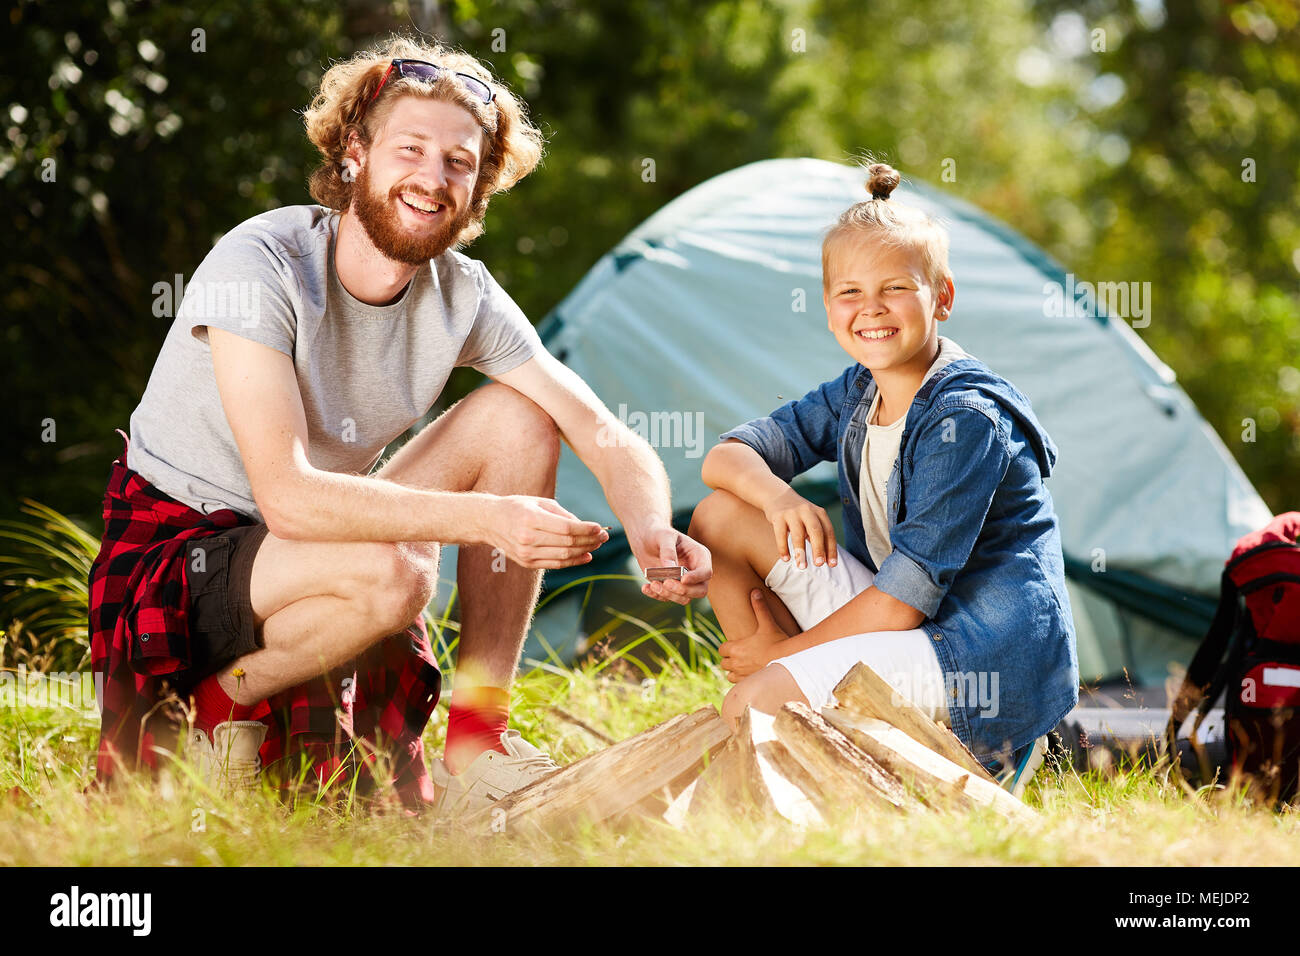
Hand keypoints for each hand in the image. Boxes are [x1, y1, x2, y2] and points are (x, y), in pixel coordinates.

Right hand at [480, 495, 608, 568]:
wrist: (489, 522)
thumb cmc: (518, 507)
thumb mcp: (539, 502)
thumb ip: (563, 514)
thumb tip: (585, 527)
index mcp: (531, 519)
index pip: (566, 529)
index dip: (586, 530)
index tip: (599, 527)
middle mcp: (528, 539)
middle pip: (567, 543)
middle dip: (590, 540)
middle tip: (604, 536)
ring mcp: (527, 554)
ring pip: (564, 556)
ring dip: (585, 551)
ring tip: (598, 545)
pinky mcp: (527, 563)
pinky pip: (555, 564)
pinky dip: (573, 561)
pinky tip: (586, 556)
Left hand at [634, 526, 711, 605]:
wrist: (646, 540)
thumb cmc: (658, 534)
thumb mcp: (664, 536)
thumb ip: (668, 551)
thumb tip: (671, 568)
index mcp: (700, 556)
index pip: (706, 572)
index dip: (696, 578)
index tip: (682, 578)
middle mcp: (695, 571)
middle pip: (700, 590)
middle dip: (684, 591)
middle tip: (666, 583)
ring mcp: (684, 582)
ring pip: (685, 598)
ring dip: (669, 594)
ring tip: (653, 584)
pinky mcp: (672, 588)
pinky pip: (668, 598)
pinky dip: (657, 596)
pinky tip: (647, 587)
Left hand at [719, 590, 789, 681]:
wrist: (788, 661)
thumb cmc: (777, 642)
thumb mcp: (767, 623)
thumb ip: (760, 607)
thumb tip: (755, 591)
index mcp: (736, 648)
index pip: (721, 649)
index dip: (726, 647)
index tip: (734, 645)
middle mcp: (736, 662)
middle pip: (723, 662)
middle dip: (729, 659)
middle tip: (739, 654)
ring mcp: (742, 674)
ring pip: (729, 674)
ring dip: (733, 670)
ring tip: (743, 665)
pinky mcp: (750, 683)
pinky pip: (738, 684)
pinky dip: (741, 680)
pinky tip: (750, 674)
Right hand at [761, 487, 837, 569]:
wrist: (777, 496)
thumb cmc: (798, 515)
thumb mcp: (811, 520)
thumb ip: (818, 536)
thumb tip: (826, 559)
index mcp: (819, 513)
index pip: (828, 532)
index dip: (831, 549)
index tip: (832, 564)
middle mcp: (807, 511)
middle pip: (816, 531)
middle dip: (819, 549)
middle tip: (819, 564)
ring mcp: (792, 513)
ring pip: (798, 534)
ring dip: (800, 552)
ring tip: (802, 566)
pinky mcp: (778, 516)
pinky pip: (781, 534)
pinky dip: (783, 548)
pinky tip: (786, 559)